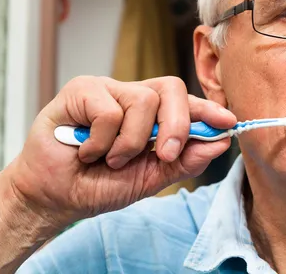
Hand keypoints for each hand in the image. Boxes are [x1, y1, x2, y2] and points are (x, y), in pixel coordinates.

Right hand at [5, 75, 235, 225]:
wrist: (57, 196)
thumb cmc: (101, 184)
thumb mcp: (151, 178)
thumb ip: (184, 160)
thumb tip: (219, 142)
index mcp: (152, 114)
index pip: (186, 103)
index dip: (208, 110)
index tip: (228, 122)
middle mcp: (133, 95)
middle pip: (172, 88)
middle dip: (177, 124)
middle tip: (164, 154)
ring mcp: (108, 89)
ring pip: (143, 100)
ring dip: (130, 143)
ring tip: (110, 159)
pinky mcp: (81, 89)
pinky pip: (110, 110)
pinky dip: (102, 141)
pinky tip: (87, 150)